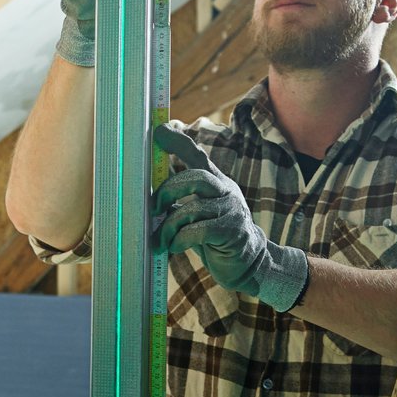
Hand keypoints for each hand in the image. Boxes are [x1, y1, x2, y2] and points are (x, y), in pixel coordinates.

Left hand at [152, 123, 308, 312]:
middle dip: (168, 189)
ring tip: (161, 240)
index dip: (178, 142)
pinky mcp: (232, 232)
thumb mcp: (197, 216)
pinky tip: (174, 247)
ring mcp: (232, 211)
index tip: (158, 130)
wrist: (251, 265)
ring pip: (193, 207)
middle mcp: (226, 191)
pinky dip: (180, 239)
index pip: (198, 156)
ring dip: (169, 225)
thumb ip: (179, 203)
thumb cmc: (215, 239)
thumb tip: (145, 199)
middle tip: (153, 207)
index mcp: (216, 183)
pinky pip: (199, 231)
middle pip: (195, 176)